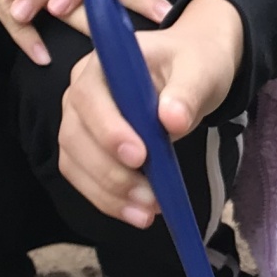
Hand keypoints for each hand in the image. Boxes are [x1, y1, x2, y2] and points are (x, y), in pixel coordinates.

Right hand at [58, 0, 245, 226]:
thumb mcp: (200, 70)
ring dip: (109, 194)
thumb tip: (172, 120)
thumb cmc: (193, 63)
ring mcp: (80, 122)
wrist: (193, 71)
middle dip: (111, 173)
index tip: (140, 157)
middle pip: (75, 136)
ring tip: (148, 212)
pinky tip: (138, 213)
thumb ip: (187, 92)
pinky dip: (109, 200)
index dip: (107, 130)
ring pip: (76, 163)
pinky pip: (85, 179)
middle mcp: (81, 93)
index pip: (90, 97)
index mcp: (102, 64)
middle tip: (151, 197)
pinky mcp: (88, 149)